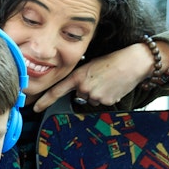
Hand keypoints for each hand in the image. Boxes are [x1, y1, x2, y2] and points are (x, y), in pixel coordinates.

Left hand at [32, 42, 159, 110]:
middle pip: (78, 96)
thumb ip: (80, 78)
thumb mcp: (90, 65)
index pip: (56, 91)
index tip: (35, 107)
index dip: (44, 100)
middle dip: (86, 90)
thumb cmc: (113, 61)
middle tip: (98, 79)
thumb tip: (77, 90)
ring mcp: (95, 96)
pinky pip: (102, 102)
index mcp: (78, 76)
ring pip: (91, 99)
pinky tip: (113, 86)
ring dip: (97, 93)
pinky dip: (107, 96)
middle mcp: (84, 88)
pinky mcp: (107, 102)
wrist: (134, 62)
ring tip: (107, 81)